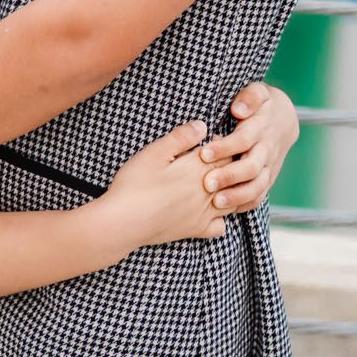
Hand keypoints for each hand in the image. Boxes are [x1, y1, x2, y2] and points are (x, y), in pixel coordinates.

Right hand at [103, 120, 226, 249]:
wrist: (124, 222)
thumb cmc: (135, 184)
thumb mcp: (153, 153)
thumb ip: (180, 138)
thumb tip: (203, 126)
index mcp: (197, 168)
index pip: (225, 152)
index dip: (222, 144)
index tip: (212, 141)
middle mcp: (207, 190)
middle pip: (232, 174)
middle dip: (228, 164)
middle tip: (217, 158)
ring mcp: (204, 213)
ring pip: (232, 198)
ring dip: (230, 189)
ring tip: (217, 181)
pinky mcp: (196, 230)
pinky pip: (221, 226)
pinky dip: (221, 219)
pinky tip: (211, 211)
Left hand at [198, 81, 299, 212]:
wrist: (285, 119)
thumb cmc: (261, 104)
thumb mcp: (259, 91)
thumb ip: (250, 97)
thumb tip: (238, 109)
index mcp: (261, 129)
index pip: (243, 140)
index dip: (225, 148)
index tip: (204, 153)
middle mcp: (267, 150)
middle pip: (251, 168)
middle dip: (229, 177)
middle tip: (207, 183)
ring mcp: (269, 167)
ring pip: (257, 187)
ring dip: (237, 196)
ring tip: (216, 203)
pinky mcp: (268, 179)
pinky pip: (259, 196)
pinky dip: (245, 204)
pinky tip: (226, 211)